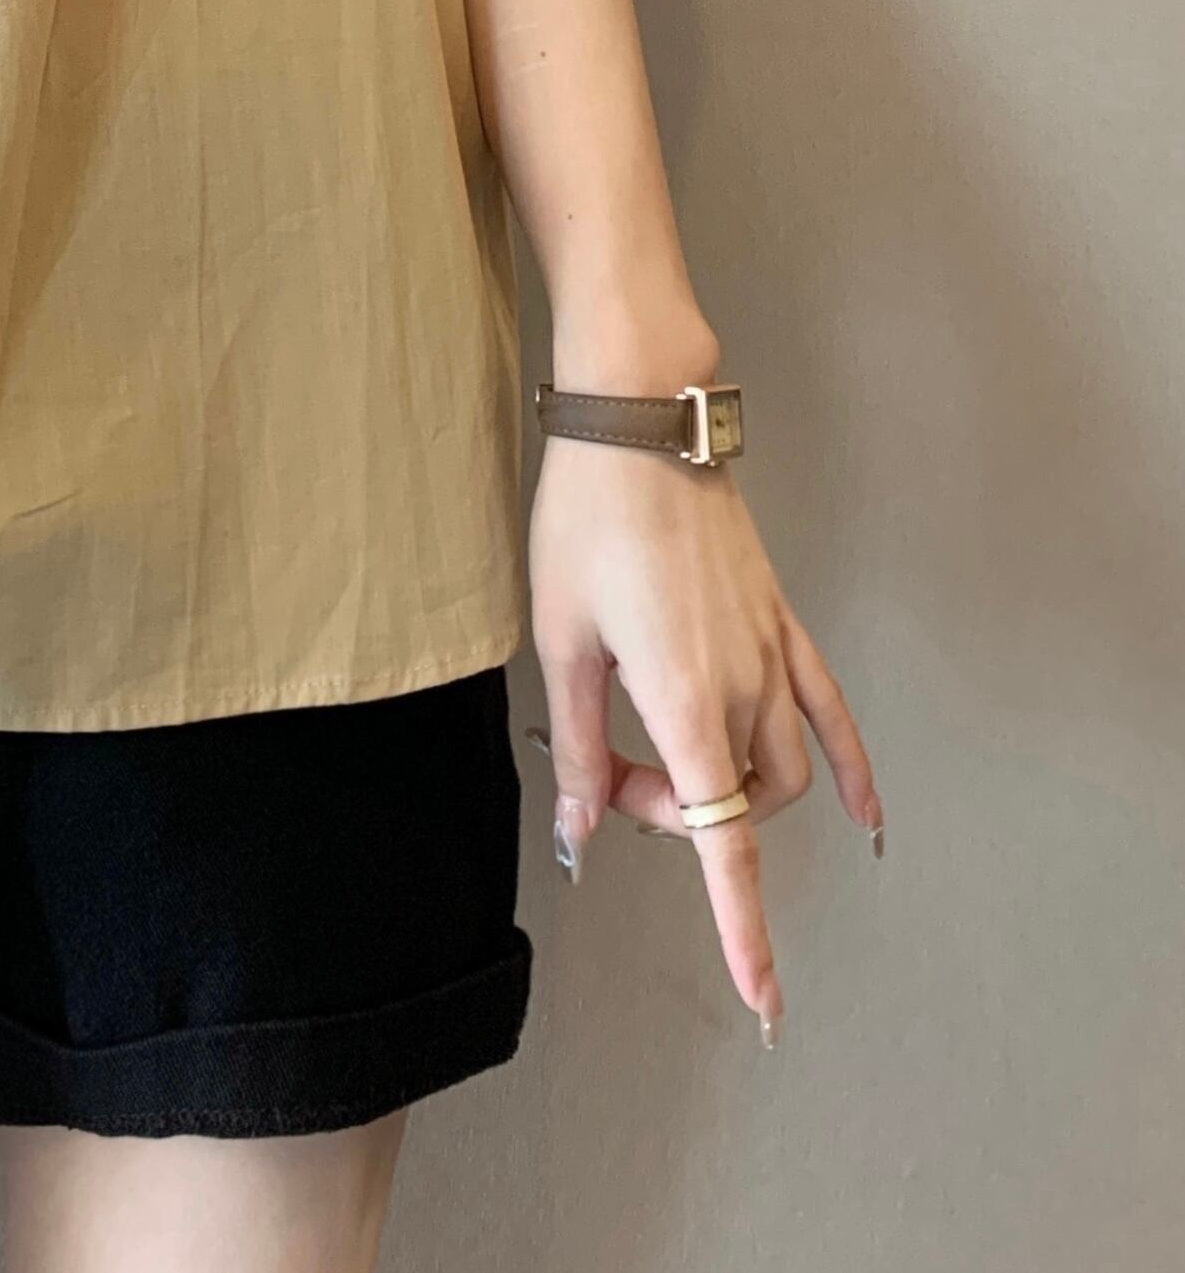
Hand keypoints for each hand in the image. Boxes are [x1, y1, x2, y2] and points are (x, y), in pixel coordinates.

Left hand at [526, 402, 883, 1048]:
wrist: (641, 424)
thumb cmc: (586, 520)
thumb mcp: (559, 638)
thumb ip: (576, 744)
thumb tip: (580, 829)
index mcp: (682, 698)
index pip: (719, 842)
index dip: (740, 928)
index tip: (764, 1000)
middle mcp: (742, 685)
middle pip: (729, 801)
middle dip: (668, 818)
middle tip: (601, 776)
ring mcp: (770, 651)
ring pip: (776, 767)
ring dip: (724, 790)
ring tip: (647, 755)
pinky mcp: (778, 620)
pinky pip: (829, 710)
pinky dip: (849, 766)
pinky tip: (865, 812)